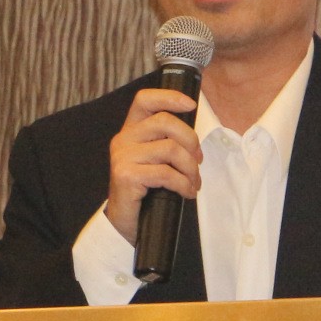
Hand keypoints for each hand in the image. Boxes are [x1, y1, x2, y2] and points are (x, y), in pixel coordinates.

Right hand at [105, 87, 202, 244]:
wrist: (125, 223)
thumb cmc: (146, 191)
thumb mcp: (155, 161)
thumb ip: (166, 143)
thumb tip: (194, 139)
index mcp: (130, 130)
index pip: (145, 100)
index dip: (169, 97)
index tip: (191, 105)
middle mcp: (123, 139)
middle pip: (164, 122)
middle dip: (191, 140)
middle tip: (198, 161)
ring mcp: (123, 157)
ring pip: (170, 149)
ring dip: (190, 168)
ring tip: (193, 182)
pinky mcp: (126, 176)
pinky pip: (166, 173)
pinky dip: (183, 184)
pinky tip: (187, 193)